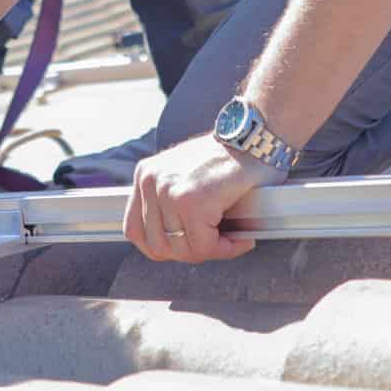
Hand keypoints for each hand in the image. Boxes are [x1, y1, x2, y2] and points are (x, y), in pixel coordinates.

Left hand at [125, 134, 263, 262]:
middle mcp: (150, 181)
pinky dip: (224, 249)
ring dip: (210, 251)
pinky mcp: (192, 201)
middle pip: (157, 245)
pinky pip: (203, 245)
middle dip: (190, 252)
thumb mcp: (185, 175)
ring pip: (182, 249)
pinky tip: (239, 239)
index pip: (135, 231)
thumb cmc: (229, 158)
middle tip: (216, 245)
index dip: (165, 247)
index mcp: (145, 175)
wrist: (255, 137)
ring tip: (229, 241)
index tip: (189, 246)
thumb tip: (173, 249)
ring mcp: (169, 191)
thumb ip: (170, 205)